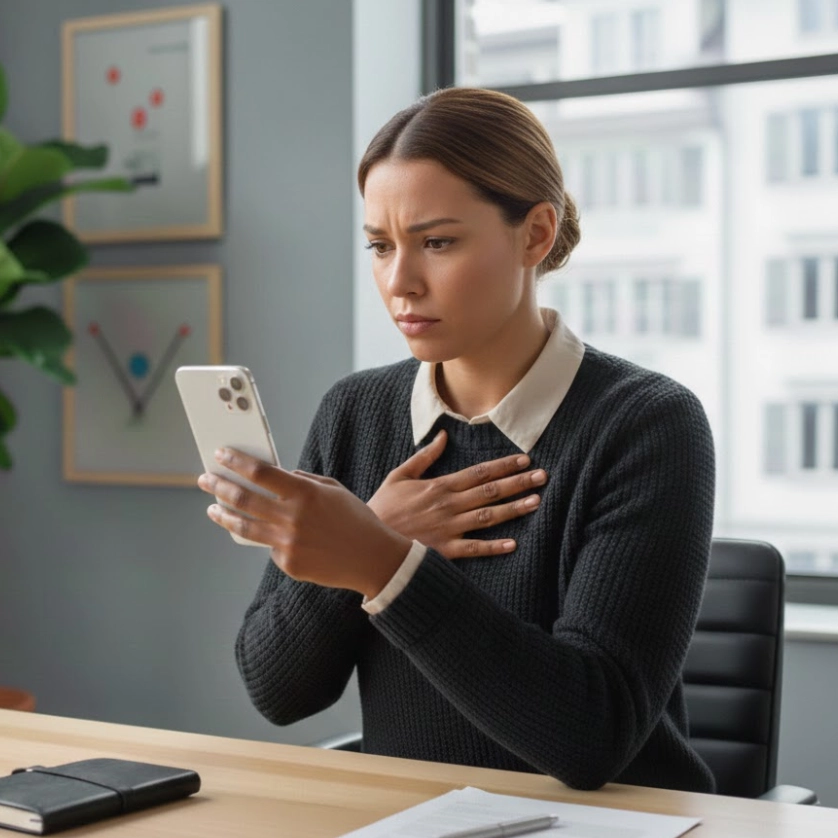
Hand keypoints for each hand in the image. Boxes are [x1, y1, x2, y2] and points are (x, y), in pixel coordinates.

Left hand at [198, 449, 410, 598]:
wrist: (374, 558)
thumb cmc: (355, 519)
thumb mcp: (333, 489)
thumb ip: (302, 480)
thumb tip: (274, 476)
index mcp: (305, 493)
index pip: (260, 472)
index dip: (236, 462)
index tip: (221, 455)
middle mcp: (292, 518)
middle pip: (244, 499)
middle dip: (220, 486)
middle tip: (205, 479)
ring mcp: (288, 544)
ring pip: (245, 527)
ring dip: (225, 515)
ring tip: (213, 509)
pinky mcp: (289, 564)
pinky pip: (270, 548)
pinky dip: (269, 539)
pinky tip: (271, 535)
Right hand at [367, 429, 546, 558]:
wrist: (369, 540)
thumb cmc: (384, 507)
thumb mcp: (399, 475)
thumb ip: (424, 456)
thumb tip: (444, 436)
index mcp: (440, 486)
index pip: (479, 472)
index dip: (504, 465)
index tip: (525, 460)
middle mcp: (449, 505)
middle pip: (490, 491)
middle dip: (518, 483)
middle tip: (543, 477)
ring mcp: (448, 528)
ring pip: (488, 517)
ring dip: (513, 509)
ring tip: (536, 502)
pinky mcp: (444, 550)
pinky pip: (474, 549)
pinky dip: (493, 547)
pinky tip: (513, 544)